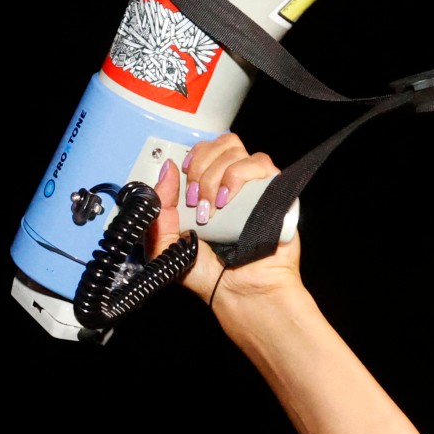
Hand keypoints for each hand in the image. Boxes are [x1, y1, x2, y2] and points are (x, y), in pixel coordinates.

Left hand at [145, 135, 303, 317]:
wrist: (238, 290)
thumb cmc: (206, 273)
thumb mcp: (165, 244)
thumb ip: (159, 208)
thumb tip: (166, 169)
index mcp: (207, 190)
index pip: (202, 151)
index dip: (190, 157)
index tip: (182, 178)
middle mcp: (231, 184)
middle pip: (218, 143)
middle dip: (199, 167)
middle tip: (194, 199)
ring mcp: (253, 185)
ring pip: (235, 149)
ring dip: (214, 176)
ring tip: (211, 209)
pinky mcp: (274, 189)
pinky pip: (259, 163)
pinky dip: (237, 176)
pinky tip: (227, 201)